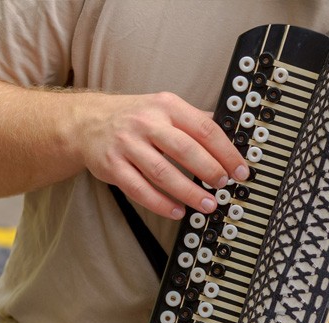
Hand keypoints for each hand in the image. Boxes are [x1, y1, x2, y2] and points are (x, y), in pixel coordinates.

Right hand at [76, 91, 247, 219]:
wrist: (88, 122)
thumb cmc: (135, 117)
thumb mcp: (165, 107)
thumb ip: (196, 120)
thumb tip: (232, 135)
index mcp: (167, 106)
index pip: (204, 129)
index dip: (226, 152)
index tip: (240, 170)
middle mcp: (146, 123)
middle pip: (185, 150)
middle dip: (210, 171)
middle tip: (224, 186)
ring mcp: (127, 145)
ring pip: (163, 173)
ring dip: (189, 193)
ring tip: (208, 204)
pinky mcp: (113, 166)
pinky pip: (140, 190)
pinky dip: (161, 203)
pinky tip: (178, 211)